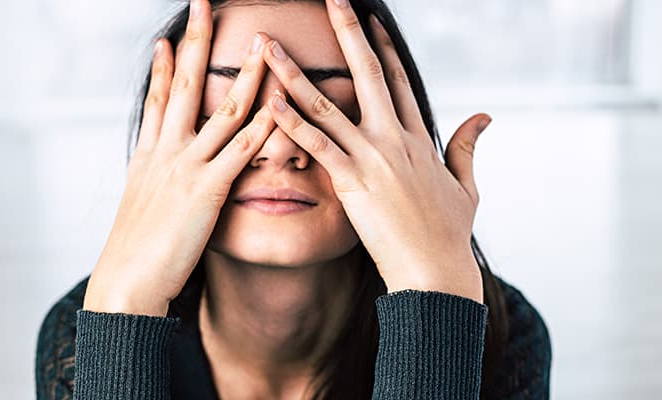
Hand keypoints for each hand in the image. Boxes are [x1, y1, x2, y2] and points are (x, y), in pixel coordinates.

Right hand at [83, 1, 274, 315]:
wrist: (127, 281)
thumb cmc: (135, 252)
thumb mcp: (141, 207)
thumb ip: (155, 182)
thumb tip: (159, 173)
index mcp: (148, 155)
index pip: (158, 99)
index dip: (164, 66)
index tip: (171, 37)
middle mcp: (166, 152)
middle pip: (184, 86)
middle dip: (195, 43)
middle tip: (204, 7)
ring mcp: (187, 167)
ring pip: (221, 110)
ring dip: (244, 74)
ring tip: (260, 42)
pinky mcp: (208, 190)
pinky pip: (241, 150)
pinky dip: (263, 125)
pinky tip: (280, 104)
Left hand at [255, 1, 488, 302]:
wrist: (436, 271)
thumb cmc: (448, 234)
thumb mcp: (465, 186)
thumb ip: (467, 147)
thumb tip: (484, 116)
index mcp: (418, 138)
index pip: (398, 82)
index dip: (382, 48)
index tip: (369, 21)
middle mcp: (395, 138)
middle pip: (367, 74)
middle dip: (348, 33)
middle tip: (332, 0)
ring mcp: (373, 157)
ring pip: (328, 105)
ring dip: (296, 73)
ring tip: (270, 46)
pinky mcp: (353, 181)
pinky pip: (317, 145)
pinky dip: (292, 123)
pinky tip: (270, 102)